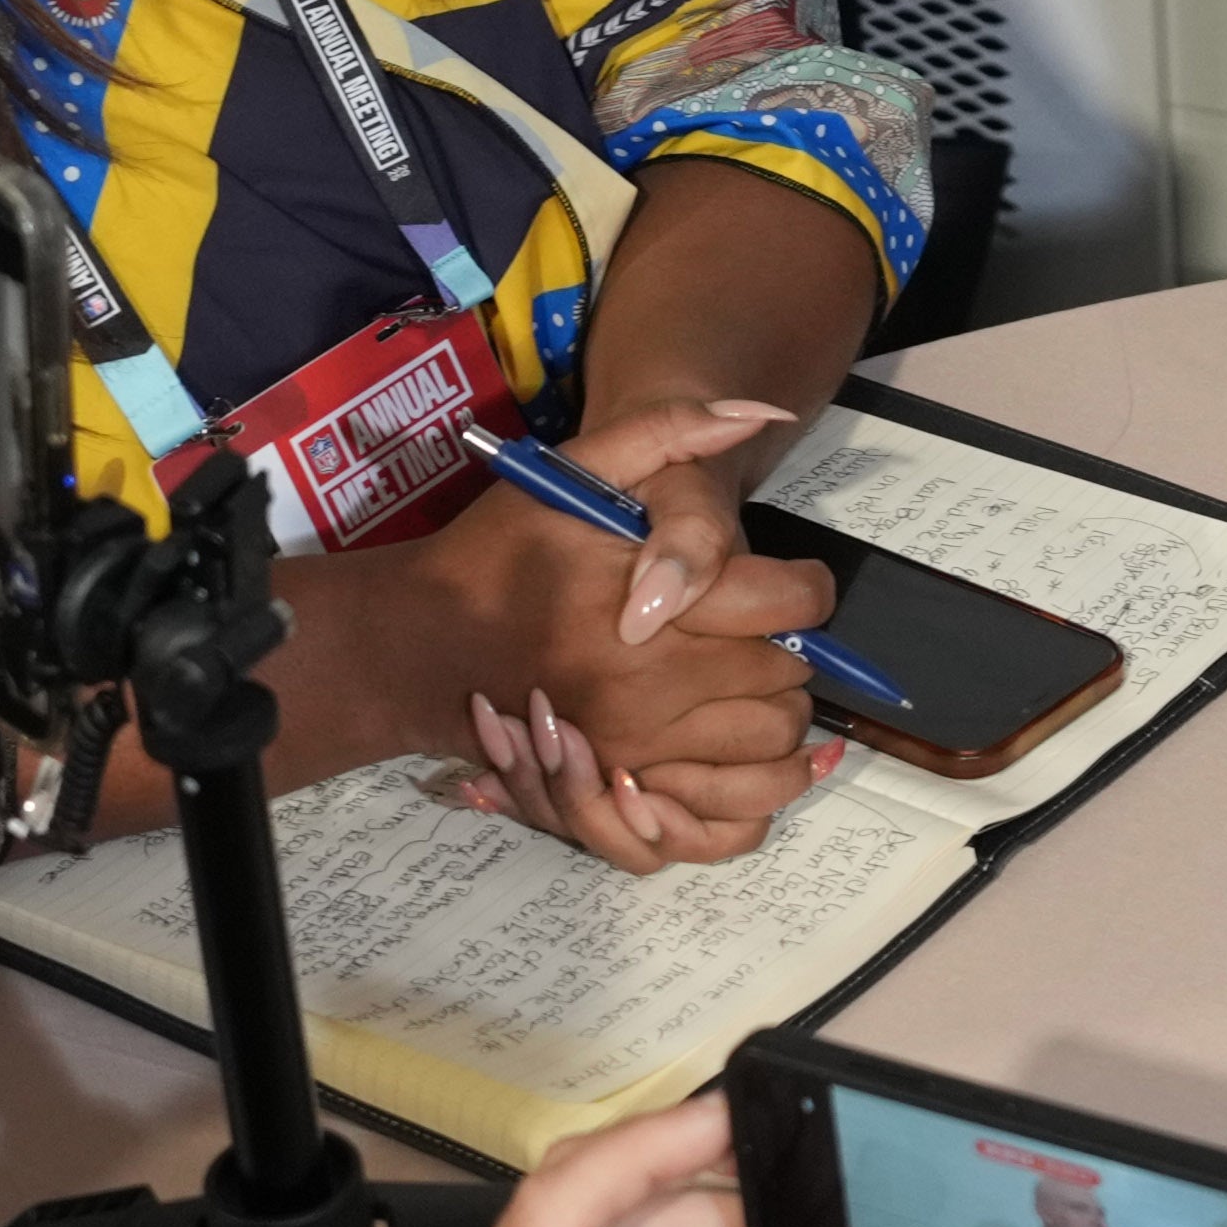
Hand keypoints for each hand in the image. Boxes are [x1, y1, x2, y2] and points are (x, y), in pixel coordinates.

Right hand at [423, 392, 837, 863]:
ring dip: (776, 709)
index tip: (785, 583)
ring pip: (772, 741)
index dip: (806, 588)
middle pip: (789, 675)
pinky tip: (750, 751)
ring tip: (745, 679)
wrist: (420, 644)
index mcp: (652, 601)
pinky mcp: (625, 787)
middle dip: (787, 648)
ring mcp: (640, 746)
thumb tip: (760, 413)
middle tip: (755, 630)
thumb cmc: (500, 552)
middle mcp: (652, 683)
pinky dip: (759, 788)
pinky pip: (732, 813)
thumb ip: (671, 430)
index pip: (791, 604)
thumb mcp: (572, 469)